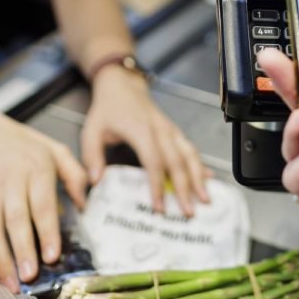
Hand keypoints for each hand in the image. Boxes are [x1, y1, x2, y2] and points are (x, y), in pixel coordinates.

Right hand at [0, 100, 86, 291]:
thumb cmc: (21, 143)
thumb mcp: (54, 149)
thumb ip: (74, 174)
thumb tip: (85, 203)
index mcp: (37, 167)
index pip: (43, 204)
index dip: (47, 231)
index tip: (53, 255)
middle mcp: (12, 180)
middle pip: (17, 219)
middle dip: (24, 250)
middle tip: (31, 276)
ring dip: (3, 257)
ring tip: (13, 281)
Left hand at [81, 67, 209, 216]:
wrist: (122, 86)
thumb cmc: (107, 109)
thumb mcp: (91, 130)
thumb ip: (92, 156)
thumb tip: (95, 181)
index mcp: (141, 130)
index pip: (153, 161)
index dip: (158, 185)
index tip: (159, 207)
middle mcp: (160, 130)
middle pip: (177, 161)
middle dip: (185, 188)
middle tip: (189, 212)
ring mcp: (170, 130)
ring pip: (189, 154)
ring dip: (198, 178)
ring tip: (205, 199)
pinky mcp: (174, 131)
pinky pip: (190, 149)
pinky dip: (199, 165)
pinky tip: (208, 179)